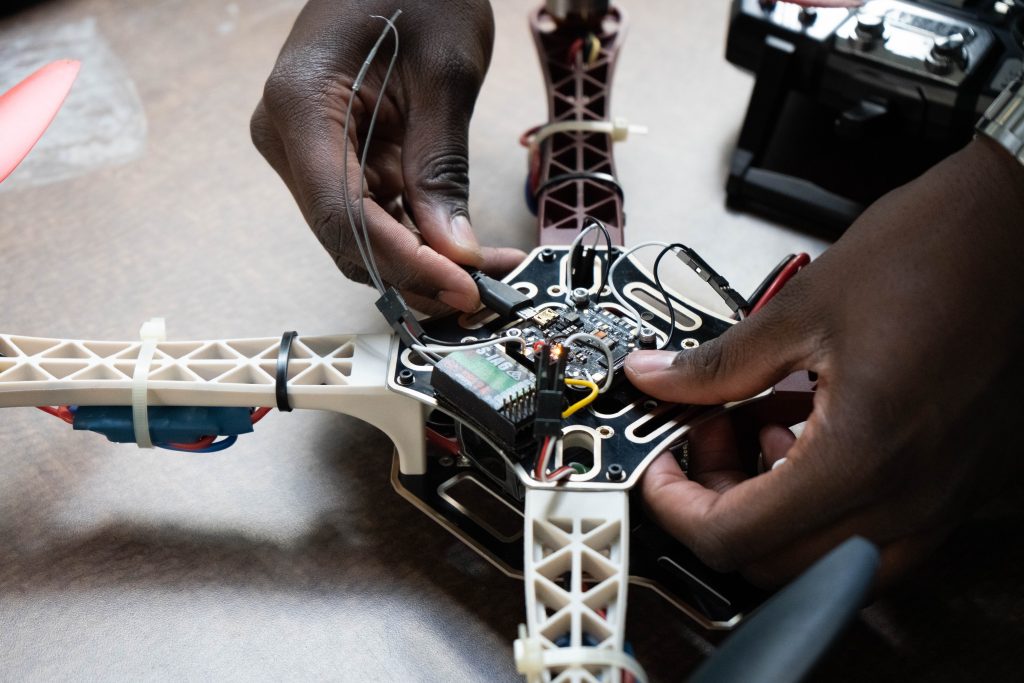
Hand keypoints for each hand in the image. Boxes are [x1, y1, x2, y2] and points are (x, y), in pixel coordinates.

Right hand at [251, 0, 524, 312]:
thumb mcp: (445, 72)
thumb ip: (441, 165)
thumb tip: (454, 251)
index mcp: (300, 105)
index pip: (343, 213)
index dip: (403, 263)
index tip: (460, 288)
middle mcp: (289, 137)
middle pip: (346, 235)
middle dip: (417, 272)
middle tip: (484, 292)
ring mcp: (307, 149)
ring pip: (360, 234)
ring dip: (422, 261)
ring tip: (488, 272)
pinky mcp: (334, 155)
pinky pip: (372, 212)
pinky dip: (417, 236)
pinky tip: (464, 248)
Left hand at [625, 137, 1023, 586]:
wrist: (1020, 230)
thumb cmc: (930, 255)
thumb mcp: (798, 310)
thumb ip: (715, 365)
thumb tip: (655, 380)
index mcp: (861, 457)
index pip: (734, 537)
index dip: (674, 508)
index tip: (658, 467)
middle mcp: (907, 500)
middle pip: (773, 564)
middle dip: (717, 507)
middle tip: (702, 440)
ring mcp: (939, 503)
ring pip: (823, 561)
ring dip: (768, 515)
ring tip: (752, 432)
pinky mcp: (956, 488)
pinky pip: (873, 537)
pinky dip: (821, 508)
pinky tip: (807, 437)